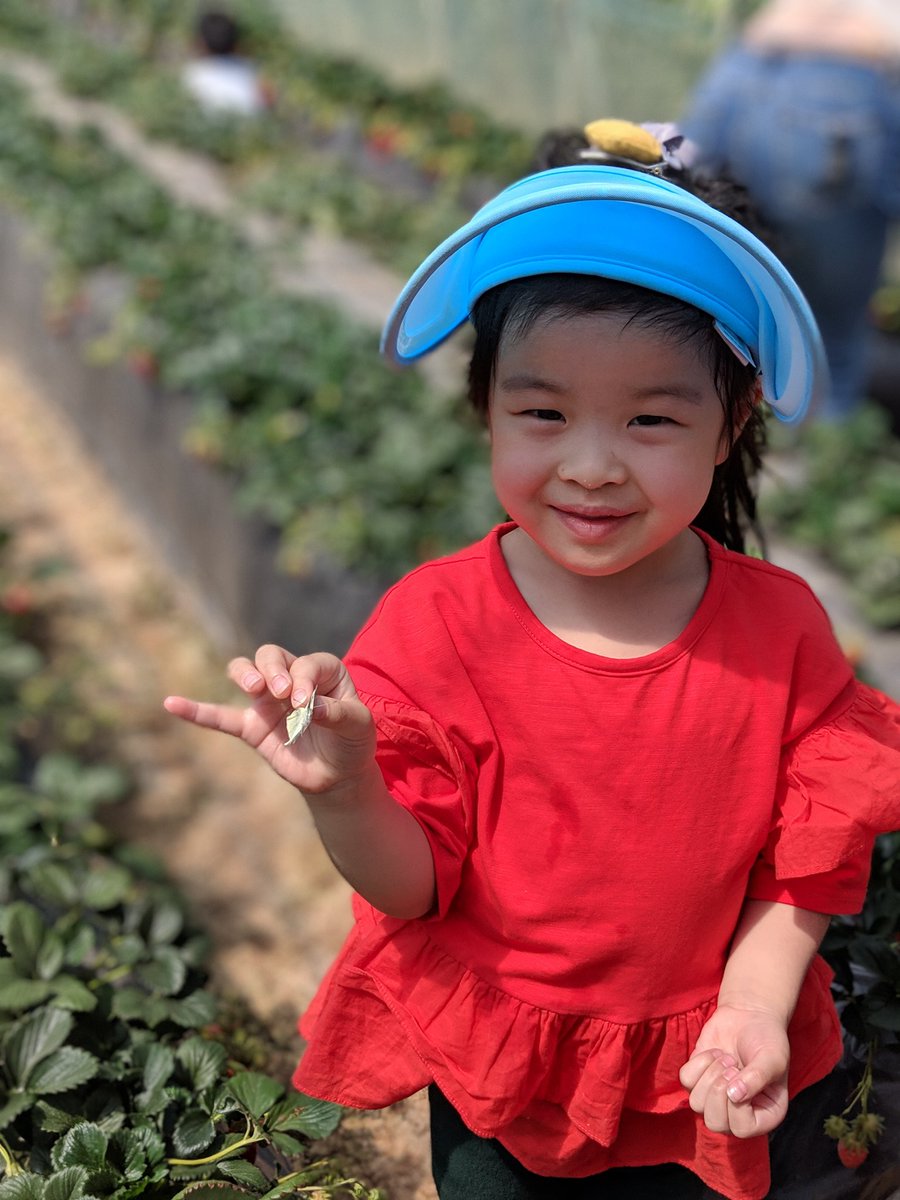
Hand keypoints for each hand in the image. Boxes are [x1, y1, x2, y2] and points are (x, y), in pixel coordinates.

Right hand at [163, 647, 375, 794]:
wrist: (339, 776)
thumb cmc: (353, 742)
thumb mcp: (358, 727)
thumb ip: (338, 714)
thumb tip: (312, 708)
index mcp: (322, 671)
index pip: (306, 664)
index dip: (304, 679)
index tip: (307, 705)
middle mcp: (292, 678)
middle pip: (270, 655)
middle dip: (271, 668)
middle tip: (279, 691)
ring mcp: (268, 702)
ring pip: (244, 672)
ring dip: (245, 674)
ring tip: (254, 689)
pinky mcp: (252, 728)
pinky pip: (220, 717)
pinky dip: (196, 710)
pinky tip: (172, 704)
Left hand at [679, 1004, 789, 1137]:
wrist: (750, 1015)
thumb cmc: (768, 1039)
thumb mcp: (773, 1058)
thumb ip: (757, 1078)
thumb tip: (734, 1096)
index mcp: (763, 1115)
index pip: (741, 1129)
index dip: (736, 1105)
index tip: (741, 1076)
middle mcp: (738, 1113)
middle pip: (714, 1123)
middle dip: (718, 1091)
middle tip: (732, 1066)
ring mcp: (715, 1097)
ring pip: (697, 1104)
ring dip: (710, 1075)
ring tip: (727, 1058)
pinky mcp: (698, 1078)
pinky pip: (686, 1081)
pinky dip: (698, 1064)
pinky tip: (714, 1053)